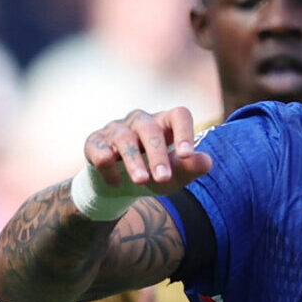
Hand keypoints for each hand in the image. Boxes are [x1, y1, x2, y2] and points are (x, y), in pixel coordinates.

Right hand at [84, 108, 212, 193]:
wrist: (120, 186)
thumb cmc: (155, 173)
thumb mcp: (176, 175)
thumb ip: (191, 168)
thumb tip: (206, 161)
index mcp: (165, 124)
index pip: (179, 115)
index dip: (184, 132)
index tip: (186, 155)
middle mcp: (141, 121)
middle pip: (150, 129)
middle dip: (157, 154)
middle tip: (163, 177)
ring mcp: (116, 130)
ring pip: (124, 138)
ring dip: (133, 161)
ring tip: (141, 181)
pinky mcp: (95, 143)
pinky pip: (101, 152)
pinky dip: (109, 169)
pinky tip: (116, 183)